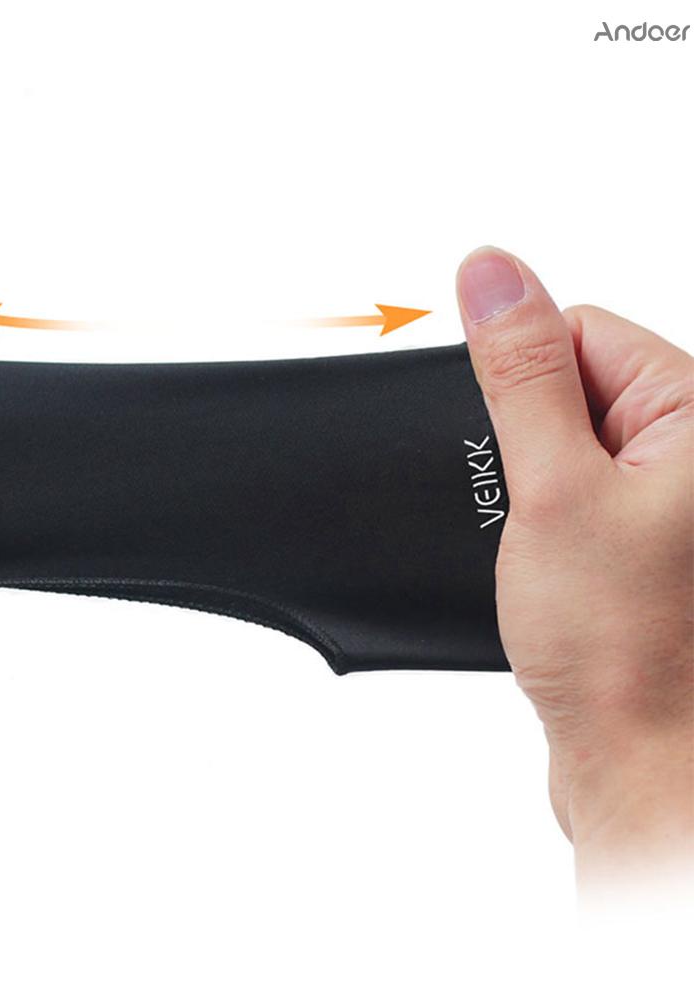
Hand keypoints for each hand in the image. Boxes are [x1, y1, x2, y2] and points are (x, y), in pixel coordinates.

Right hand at [456, 248, 692, 891]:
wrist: (641, 765)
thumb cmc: (624, 648)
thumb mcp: (553, 489)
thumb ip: (518, 373)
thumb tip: (489, 271)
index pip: (578, 330)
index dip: (521, 381)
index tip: (519, 452)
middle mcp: (688, 453)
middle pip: (567, 386)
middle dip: (524, 440)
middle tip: (537, 513)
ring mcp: (663, 501)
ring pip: (558, 446)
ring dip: (528, 488)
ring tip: (550, 556)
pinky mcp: (637, 543)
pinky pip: (565, 496)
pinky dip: (537, 522)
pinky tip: (549, 572)